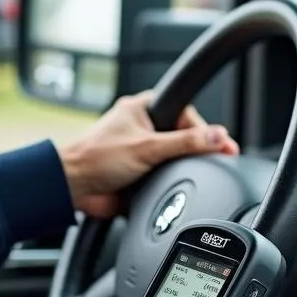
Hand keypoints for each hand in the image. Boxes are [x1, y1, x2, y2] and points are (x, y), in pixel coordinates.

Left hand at [57, 92, 239, 217]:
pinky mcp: (139, 172)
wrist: (72, 188)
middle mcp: (142, 127)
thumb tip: (218, 136)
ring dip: (181, 167)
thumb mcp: (148, 148)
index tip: (223, 144)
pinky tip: (175, 187)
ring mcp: (140, 150)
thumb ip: (185, 143)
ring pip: (174, 157)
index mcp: (143, 108)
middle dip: (195, 150)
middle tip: (216, 160)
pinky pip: (163, 175)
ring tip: (195, 175)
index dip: (205, 130)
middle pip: (182, 137)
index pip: (186, 113)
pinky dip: (170, 181)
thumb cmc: (96, 159)